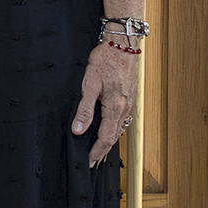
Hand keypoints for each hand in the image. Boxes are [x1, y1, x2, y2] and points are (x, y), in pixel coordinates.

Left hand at [70, 40, 139, 168]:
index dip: (97, 152)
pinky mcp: (128, 98)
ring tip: (99, 151)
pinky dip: (114, 130)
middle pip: (114, 137)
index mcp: (116, 108)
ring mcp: (128, 103)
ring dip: (109, 142)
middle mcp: (125, 108)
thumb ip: (85, 108)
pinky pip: (122, 120)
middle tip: (93, 162)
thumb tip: (79, 129)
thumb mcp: (90, 83)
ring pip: (119, 129)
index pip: (106, 138)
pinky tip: (108, 131)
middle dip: (103, 151)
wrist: (123, 44)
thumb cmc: (106, 60)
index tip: (89, 162)